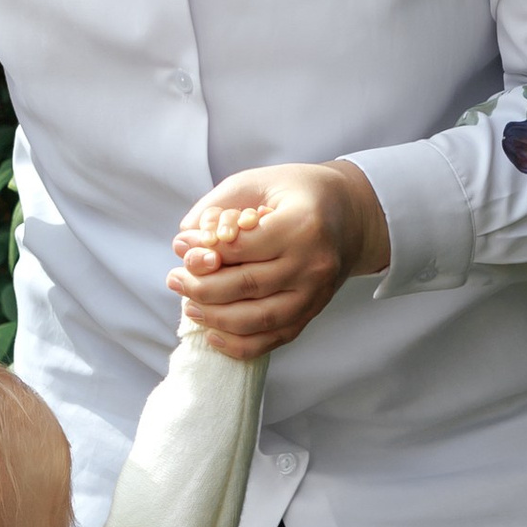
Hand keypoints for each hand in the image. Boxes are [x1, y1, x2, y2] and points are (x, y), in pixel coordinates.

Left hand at [167, 160, 388, 357]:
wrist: (352, 215)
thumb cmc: (299, 194)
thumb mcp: (260, 182)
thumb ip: (219, 206)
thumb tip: (185, 240)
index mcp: (301, 225)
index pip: (240, 248)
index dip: (202, 251)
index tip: (180, 248)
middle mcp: (312, 264)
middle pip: (245, 286)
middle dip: (200, 288)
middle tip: (174, 280)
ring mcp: (315, 294)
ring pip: (257, 319)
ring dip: (214, 318)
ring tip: (189, 305)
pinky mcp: (312, 313)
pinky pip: (273, 340)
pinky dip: (239, 344)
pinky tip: (212, 333)